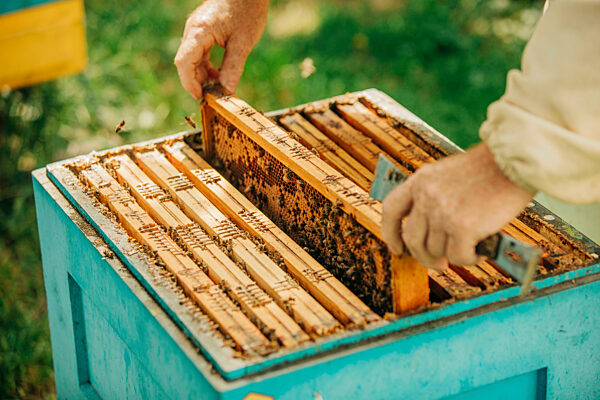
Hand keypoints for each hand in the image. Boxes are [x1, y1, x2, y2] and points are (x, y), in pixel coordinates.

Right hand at [175, 0, 268, 99]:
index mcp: (200, 31)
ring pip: (191, 58)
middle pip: (185, 62)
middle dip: (196, 81)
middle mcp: (193, 30)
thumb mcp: (243, 44)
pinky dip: (205, 65)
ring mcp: (196, 29)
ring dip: (202, 74)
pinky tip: (218, 74)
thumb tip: (227, 91)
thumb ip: (233, 68)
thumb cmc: (247, 11)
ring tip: (218, 86)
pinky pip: (198, 52)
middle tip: (212, 96)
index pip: (184, 62)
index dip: (189, 83)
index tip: (201, 97)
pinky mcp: (202, 30)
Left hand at [381, 143, 534, 270]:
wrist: (514, 160)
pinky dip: (470, 259)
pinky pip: (459, 257)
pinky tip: (482, 251)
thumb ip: (434, 197)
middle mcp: (426, 196)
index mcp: (420, 180)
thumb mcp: (449, 174)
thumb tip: (430, 233)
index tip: (396, 248)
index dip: (390, 233)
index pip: (391, 210)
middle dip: (424, 257)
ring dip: (454, 255)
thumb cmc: (490, 168)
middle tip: (439, 264)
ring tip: (473, 246)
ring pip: (436, 251)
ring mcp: (442, 212)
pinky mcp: (462, 227)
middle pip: (412, 239)